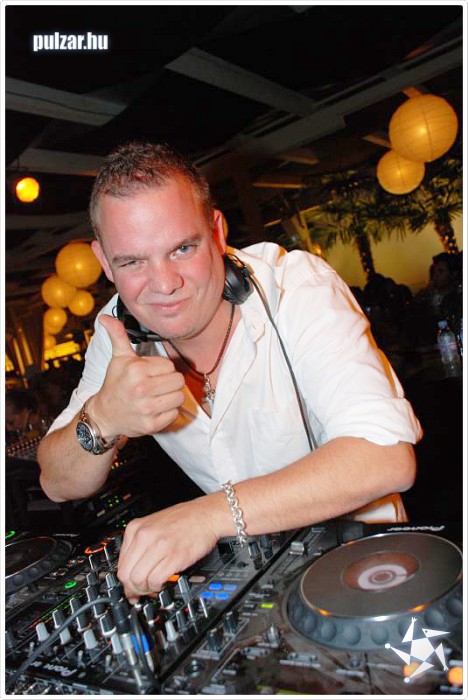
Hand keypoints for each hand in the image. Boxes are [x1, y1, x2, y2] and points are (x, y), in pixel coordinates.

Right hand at [89, 315, 184, 437]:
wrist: (104, 415)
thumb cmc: (115, 383)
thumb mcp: (118, 358)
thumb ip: (118, 335)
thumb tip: (105, 316)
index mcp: (136, 370)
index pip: (170, 366)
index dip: (162, 369)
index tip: (150, 374)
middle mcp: (142, 389)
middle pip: (178, 381)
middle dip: (169, 382)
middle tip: (156, 385)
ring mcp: (147, 409)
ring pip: (179, 397)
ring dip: (171, 397)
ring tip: (157, 396)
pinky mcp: (151, 425)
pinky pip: (174, 414)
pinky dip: (168, 412)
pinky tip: (155, 408)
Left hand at [116, 497, 219, 600]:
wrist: (205, 514)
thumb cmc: (183, 519)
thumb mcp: (152, 524)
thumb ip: (139, 545)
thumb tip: (131, 570)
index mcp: (135, 528)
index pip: (119, 564)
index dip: (125, 581)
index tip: (130, 588)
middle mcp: (144, 536)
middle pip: (126, 575)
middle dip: (133, 588)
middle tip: (141, 591)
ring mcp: (158, 546)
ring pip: (138, 580)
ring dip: (146, 589)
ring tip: (154, 585)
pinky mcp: (174, 556)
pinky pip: (156, 580)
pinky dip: (158, 586)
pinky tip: (163, 582)